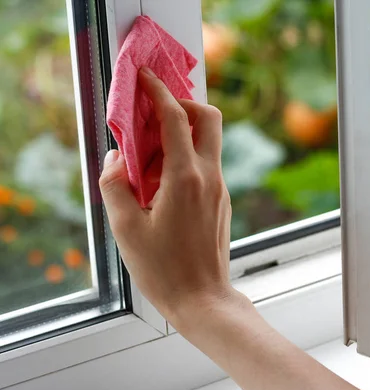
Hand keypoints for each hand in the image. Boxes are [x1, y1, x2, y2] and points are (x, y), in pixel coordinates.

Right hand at [99, 66, 243, 329]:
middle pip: (210, 117)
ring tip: (151, 152)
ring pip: (210, 141)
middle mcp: (209, 177)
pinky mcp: (221, 201)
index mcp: (186, 178)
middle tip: (156, 113)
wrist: (203, 299)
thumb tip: (116, 159)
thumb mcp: (126, 228)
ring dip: (185, 131)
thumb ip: (115, 185)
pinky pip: (208, 164)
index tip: (146, 77)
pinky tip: (163, 179)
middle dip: (184, 103)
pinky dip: (188, 155)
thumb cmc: (164, 269)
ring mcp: (220, 189)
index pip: (177, 118)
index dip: (160, 91)